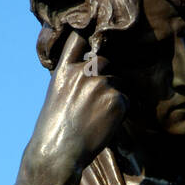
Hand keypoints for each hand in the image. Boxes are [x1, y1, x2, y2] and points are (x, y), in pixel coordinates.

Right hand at [14, 30, 128, 184]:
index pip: (78, 37)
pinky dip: (123, 113)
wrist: (58, 152)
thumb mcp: (57, 94)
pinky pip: (128, 101)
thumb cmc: (55, 130)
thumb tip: (95, 71)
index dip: (88, 31)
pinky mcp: (117, 100)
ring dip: (115, 97)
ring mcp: (101, 83)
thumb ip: (74, 78)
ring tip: (98, 118)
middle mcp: (83, 71)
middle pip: (105, 62)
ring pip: (119, 83)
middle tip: (96, 103)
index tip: (93, 31)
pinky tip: (107, 125)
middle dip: (105, 77)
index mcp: (64, 68)